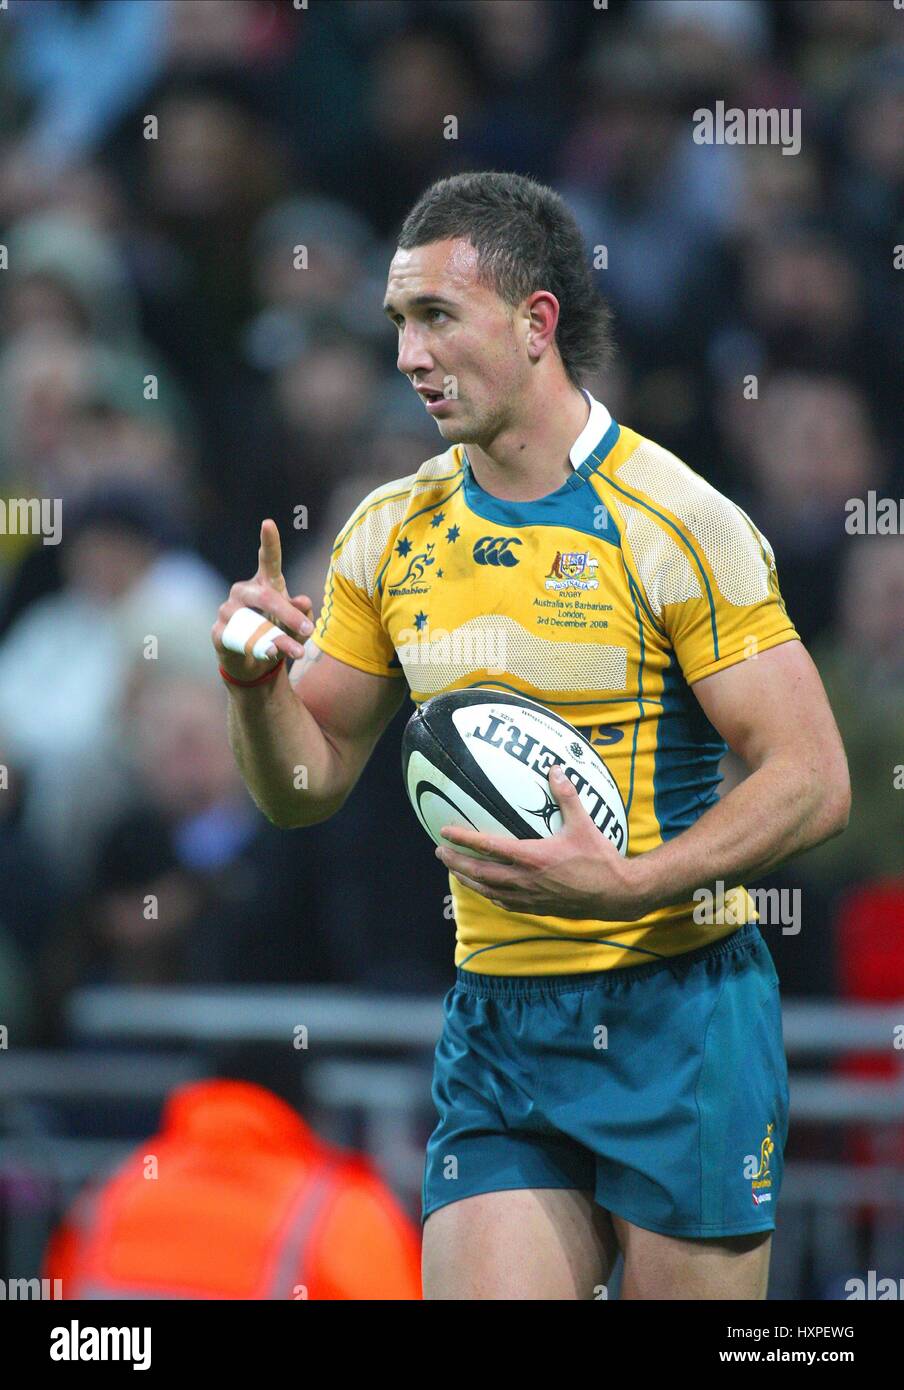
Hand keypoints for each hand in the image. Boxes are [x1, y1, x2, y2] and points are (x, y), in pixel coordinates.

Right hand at [212, 519, 314, 679]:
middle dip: (289, 615)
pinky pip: (242, 640)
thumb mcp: (297, 627)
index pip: (268, 559)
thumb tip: (303, 601)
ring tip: (297, 653)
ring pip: (256, 623)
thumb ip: (303, 614)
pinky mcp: (219, 632)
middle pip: (266, 596)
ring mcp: (227, 610)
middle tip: (310, 630)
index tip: (268, 523)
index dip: (269, 542)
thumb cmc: (278, 636)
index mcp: (265, 584)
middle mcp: (243, 591)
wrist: (255, 666)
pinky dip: (260, 649)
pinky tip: (269, 654)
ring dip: (280, 640)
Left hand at [435, 764, 648, 920]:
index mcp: (532, 857)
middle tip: (439, 852)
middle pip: (480, 872)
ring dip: (468, 880)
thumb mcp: (584, 824)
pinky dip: (490, 896)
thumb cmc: (599, 859)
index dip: (464, 839)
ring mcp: (529, 897)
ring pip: (489, 891)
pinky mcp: (537, 908)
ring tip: (455, 871)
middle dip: (456, 862)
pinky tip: (487, 891)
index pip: (489, 847)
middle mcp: (525, 879)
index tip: (444, 832)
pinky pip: (505, 904)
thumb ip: (567, 796)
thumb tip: (555, 769)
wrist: (616, 895)